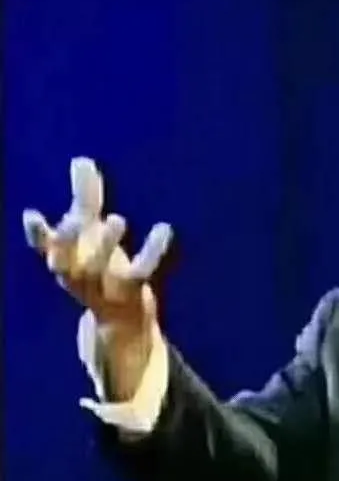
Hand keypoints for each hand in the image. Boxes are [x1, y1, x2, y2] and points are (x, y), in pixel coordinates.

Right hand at [23, 157, 173, 399]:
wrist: (120, 321)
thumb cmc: (100, 267)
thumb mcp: (90, 233)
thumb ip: (86, 197)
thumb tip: (82, 159)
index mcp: (65, 260)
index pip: (46, 247)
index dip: (37, 234)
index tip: (32, 215)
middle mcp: (78, 276)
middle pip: (67, 260)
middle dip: (70, 237)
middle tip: (81, 217)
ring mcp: (103, 287)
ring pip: (99, 269)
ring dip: (104, 245)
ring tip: (117, 218)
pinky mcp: (131, 292)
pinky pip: (141, 271)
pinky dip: (152, 251)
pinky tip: (164, 229)